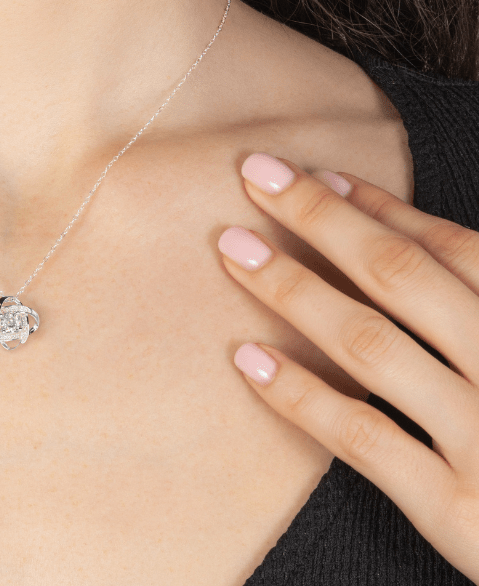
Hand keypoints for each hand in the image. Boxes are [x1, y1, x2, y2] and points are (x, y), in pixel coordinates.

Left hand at [219, 153, 478, 580]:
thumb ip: (474, 306)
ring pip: (371, 344)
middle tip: (255, 175)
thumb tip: (403, 235)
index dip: (379, 206)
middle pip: (401, 276)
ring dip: (293, 288)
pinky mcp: (459, 511)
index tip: (315, 176)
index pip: (453, 248)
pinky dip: (301, 396)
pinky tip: (248, 358)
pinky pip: (365, 438)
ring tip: (232, 248)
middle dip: (321, 218)